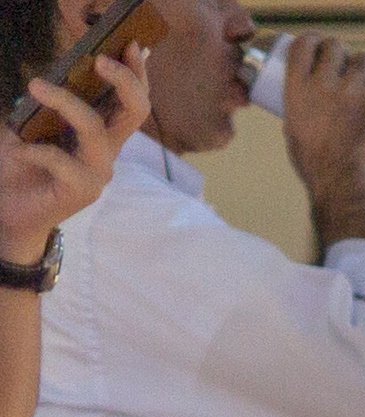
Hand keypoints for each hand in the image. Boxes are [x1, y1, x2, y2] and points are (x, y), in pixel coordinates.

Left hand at [0, 51, 139, 264]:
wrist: (9, 208)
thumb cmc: (21, 164)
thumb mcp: (27, 124)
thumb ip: (43, 107)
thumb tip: (46, 81)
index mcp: (99, 132)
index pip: (130, 101)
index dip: (136, 73)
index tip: (130, 45)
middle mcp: (106, 151)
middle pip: (135, 113)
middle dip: (125, 82)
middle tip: (100, 60)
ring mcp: (98, 172)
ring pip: (95, 131)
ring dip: (66, 104)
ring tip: (35, 87)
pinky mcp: (82, 192)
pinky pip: (63, 162)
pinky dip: (36, 150)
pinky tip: (18, 150)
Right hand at [268, 34, 364, 242]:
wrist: (339, 184)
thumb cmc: (313, 164)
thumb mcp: (292, 128)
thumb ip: (298, 109)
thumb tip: (306, 102)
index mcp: (296, 88)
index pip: (303, 45)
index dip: (314, 39)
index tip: (320, 44)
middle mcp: (322, 85)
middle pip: (335, 46)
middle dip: (341, 51)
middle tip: (345, 64)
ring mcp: (350, 94)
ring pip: (362, 59)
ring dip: (364, 65)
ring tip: (364, 77)